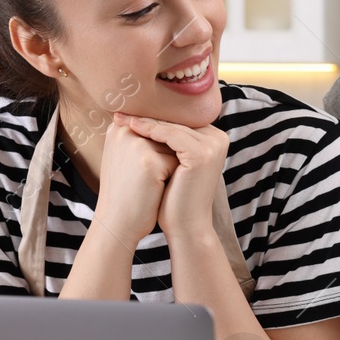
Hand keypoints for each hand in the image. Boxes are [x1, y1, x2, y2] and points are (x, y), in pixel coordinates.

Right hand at [91, 115, 177, 246]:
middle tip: (151, 177)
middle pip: (167, 134)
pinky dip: (174, 177)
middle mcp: (125, 130)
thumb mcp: (127, 158)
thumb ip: (144, 138)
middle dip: (168, 155)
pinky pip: (178, 162)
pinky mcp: (149, 161)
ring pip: (174, 147)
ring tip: (151, 183)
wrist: (117, 223)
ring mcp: (136, 144)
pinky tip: (157, 190)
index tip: (158, 162)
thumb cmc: (126, 192)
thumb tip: (176, 125)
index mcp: (119, 128)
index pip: (157, 124)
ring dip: (172, 166)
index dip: (164, 143)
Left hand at [116, 113, 229, 241]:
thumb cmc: (174, 197)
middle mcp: (219, 139)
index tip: (127, 113)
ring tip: (120, 119)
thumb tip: (141, 115)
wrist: (185, 226)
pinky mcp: (202, 154)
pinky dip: (150, 130)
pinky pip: (171, 135)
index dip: (152, 117)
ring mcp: (213, 146)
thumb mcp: (173, 163)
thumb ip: (169, 141)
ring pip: (171, 127)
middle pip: (176, 122)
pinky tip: (131, 128)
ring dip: (144, 122)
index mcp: (215, 138)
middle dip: (146, 117)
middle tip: (120, 112)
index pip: (179, 122)